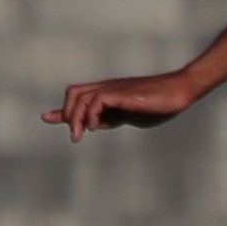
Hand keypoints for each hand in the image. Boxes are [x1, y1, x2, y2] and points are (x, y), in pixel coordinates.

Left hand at [46, 71, 199, 138]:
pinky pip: (98, 100)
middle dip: (67, 114)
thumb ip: (112, 117)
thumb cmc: (161, 103)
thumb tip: (94, 125)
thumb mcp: (131, 115)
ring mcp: (114, 89)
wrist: (180, 91)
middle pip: (74, 94)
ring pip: (81, 97)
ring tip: (79, 136)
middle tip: (75, 136)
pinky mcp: (123, 93)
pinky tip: (97, 126)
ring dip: (76, 118)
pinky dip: (92, 114)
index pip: (79, 98)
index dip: (62, 110)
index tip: (46, 117)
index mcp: (109, 94)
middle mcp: (108, 89)